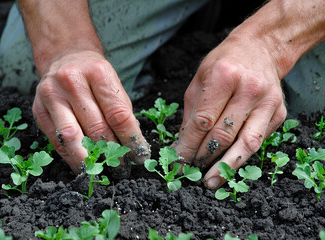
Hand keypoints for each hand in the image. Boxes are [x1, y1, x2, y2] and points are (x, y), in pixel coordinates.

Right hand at [32, 50, 149, 175]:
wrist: (65, 56)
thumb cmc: (94, 75)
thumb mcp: (113, 84)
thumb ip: (120, 111)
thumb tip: (131, 146)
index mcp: (98, 72)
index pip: (118, 115)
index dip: (131, 139)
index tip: (140, 155)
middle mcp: (72, 81)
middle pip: (96, 127)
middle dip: (111, 152)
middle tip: (122, 168)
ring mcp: (51, 95)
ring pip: (72, 137)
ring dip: (89, 159)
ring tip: (101, 170)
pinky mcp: (38, 109)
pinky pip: (56, 140)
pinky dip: (71, 157)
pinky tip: (83, 164)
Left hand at [174, 33, 286, 188]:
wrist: (261, 49)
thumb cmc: (224, 63)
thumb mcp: (199, 79)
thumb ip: (191, 112)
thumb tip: (182, 144)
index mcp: (224, 76)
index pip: (202, 121)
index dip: (188, 145)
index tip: (178, 161)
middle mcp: (249, 89)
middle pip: (223, 135)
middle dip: (203, 157)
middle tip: (191, 172)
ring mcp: (268, 103)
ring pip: (245, 144)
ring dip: (226, 166)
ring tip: (212, 181)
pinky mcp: (279, 113)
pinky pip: (259, 140)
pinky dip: (242, 156)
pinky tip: (229, 165)